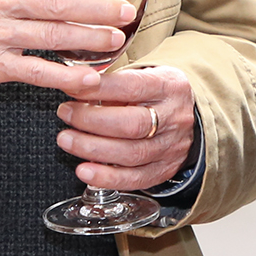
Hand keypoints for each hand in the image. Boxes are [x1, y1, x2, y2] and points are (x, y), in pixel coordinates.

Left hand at [56, 65, 196, 190]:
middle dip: (91, 120)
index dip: (100, 89)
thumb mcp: (144, 76)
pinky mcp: (165, 170)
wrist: (189, 116)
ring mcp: (171, 146)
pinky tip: (85, 171)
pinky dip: (107, 178)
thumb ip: (114, 83)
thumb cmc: (157, 94)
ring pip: (131, 154)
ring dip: (92, 149)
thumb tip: (75, 88)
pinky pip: (135, 179)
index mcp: (168, 87)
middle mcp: (173, 117)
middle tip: (65, 113)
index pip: (132, 87)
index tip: (73, 88)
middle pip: (131, 124)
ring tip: (67, 140)